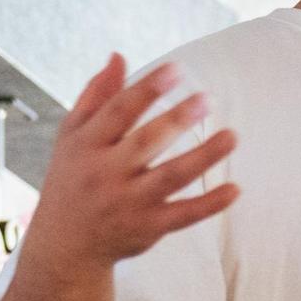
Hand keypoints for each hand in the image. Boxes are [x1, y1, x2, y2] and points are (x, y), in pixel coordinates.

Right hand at [20, 53, 238, 273]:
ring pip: (170, 177)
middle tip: (206, 98)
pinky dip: (209, 204)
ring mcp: (128, 203)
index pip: (118, 111)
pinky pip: (183, 215)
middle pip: (146, 143)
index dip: (146, 89)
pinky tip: (235, 189)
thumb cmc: (72, 178)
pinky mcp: (148, 228)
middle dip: (176, 119)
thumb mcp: (73, 135)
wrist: (64, 244)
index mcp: (87, 145)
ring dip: (203, 157)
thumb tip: (118, 56)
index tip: (175, 69)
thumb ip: (96, 95)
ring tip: (232, 136)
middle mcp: (106, 173)